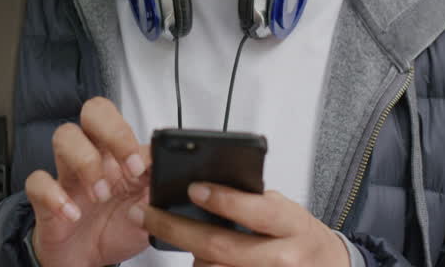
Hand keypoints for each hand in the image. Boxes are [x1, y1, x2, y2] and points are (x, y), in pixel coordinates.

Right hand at [26, 97, 151, 266]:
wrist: (87, 261)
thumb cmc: (117, 228)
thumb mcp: (149, 213)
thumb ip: (159, 192)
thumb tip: (168, 174)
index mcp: (120, 154)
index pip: (123, 121)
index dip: (132, 138)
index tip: (142, 168)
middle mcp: (94, 156)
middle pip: (94, 112)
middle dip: (112, 130)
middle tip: (128, 168)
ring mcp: (68, 174)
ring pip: (65, 136)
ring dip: (87, 163)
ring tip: (101, 196)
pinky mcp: (45, 197)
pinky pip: (37, 181)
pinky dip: (55, 196)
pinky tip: (73, 214)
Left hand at [132, 183, 349, 266]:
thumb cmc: (299, 235)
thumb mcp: (285, 211)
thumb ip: (253, 203)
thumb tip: (205, 190)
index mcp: (290, 224)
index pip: (254, 210)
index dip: (222, 200)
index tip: (194, 188)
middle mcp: (281, 257)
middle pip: (219, 246)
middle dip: (175, 228)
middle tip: (145, 213)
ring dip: (187, 253)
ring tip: (174, 233)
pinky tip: (195, 257)